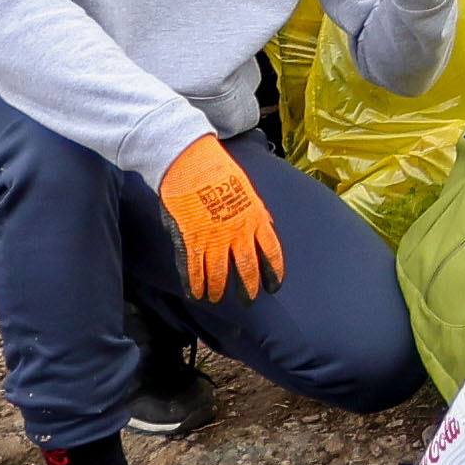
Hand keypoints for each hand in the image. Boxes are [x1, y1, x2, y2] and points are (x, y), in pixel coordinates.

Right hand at [158, 136, 286, 301]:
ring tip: (216, 299)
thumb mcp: (249, 191)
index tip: (274, 286)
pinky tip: (195, 295)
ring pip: (218, 274)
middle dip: (248, 288)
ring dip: (218, 291)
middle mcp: (237, 233)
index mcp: (255, 219)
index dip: (273, 273)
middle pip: (247, 269)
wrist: (192, 163)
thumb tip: (268, 227)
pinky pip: (193, 270)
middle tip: (247, 301)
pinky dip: (194, 285)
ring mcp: (213, 239)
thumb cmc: (220, 172)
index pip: (271, 253)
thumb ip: (258, 213)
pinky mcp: (190, 241)